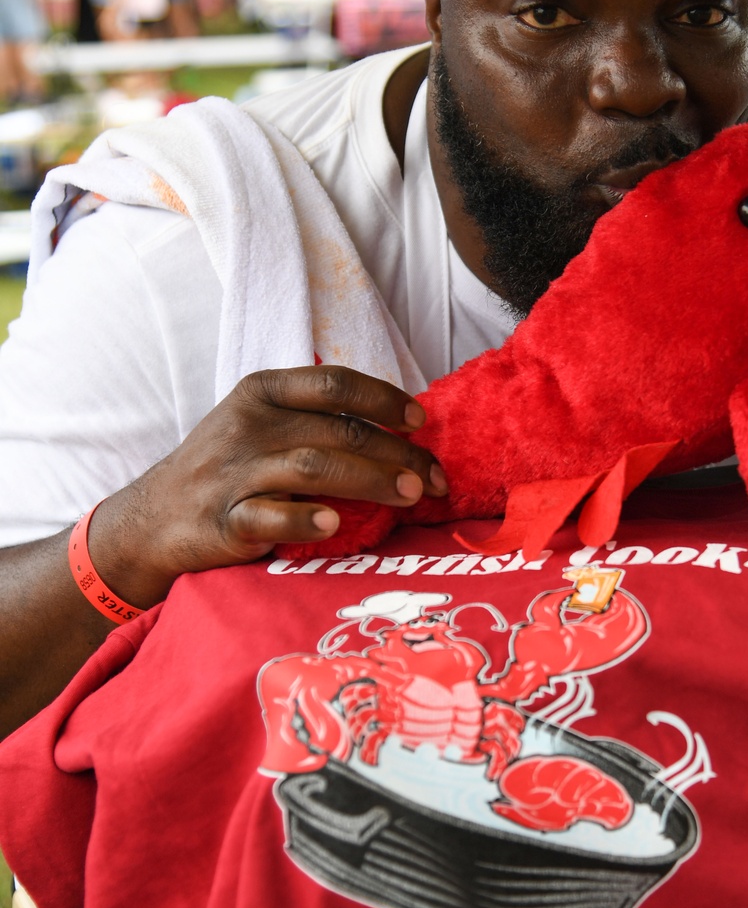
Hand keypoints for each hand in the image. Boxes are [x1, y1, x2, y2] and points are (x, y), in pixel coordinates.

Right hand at [87, 366, 446, 602]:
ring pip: (315, 467)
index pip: (334, 383)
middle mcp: (250, 425)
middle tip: (434, 478)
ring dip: (371, 481)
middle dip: (396, 454)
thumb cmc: (228, 467)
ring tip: (411, 496)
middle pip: (339, 431)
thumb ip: (316, 418)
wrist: (154, 518)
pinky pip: (268, 515)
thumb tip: (399, 429)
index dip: (384, 399)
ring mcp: (235, 472)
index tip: (420, 421)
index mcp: (263, 392)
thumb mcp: (261, 422)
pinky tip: (335, 523)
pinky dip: (304, 518)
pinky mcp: (223, 519)